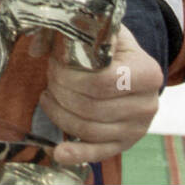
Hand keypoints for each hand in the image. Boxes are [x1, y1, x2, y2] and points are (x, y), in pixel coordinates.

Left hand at [34, 26, 162, 165]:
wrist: (133, 68)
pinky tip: (58, 152)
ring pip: (88, 129)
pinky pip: (98, 153)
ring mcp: (137, 128)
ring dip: (59, 114)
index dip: (69, 75)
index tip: (54, 64)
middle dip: (61, 92)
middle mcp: (148, 105)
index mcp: (147, 73)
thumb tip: (36, 47)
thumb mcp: (101, 31)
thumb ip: (70, 31)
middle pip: (91, 107)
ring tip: (49, 96)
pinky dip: (76, 154)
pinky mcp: (124, 144)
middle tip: (49, 78)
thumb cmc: (113, 48)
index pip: (100, 82)